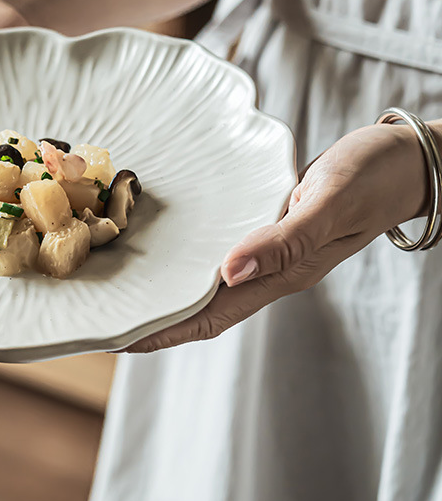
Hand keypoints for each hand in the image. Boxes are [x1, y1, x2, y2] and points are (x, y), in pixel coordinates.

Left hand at [123, 121, 429, 352]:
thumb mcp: (330, 203)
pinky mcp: (265, 226)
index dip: (163, 332)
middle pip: (198, 307)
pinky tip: (162, 248)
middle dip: (151, 318)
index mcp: (283, 274)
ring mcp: (267, 250)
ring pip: (205, 282)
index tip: (116, 339)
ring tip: (116, 288)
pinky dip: (186, 257)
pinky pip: (217, 250)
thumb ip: (286, 240)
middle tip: (99, 317)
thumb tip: (230, 271)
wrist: (402, 160)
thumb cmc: (372, 177)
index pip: (210, 316)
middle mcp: (269, 269)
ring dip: (163, 290)